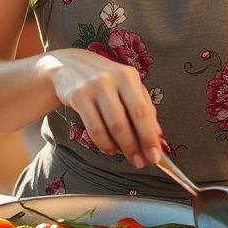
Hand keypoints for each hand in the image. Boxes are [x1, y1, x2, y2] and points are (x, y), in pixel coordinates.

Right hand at [41, 48, 162, 168]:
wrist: (69, 66)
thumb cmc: (105, 80)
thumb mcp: (126, 86)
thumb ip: (144, 108)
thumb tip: (158, 136)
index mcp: (129, 76)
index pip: (144, 111)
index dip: (150, 136)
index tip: (156, 155)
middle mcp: (113, 79)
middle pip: (129, 119)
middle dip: (137, 145)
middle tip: (141, 162)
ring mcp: (94, 87)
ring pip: (111, 125)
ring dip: (121, 147)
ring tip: (126, 156)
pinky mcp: (78, 96)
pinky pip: (93, 127)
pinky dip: (103, 143)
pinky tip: (109, 149)